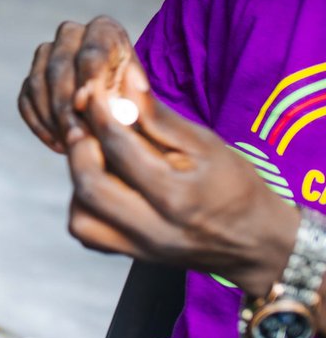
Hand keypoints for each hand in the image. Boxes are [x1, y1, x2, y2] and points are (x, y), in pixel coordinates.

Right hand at [19, 16, 142, 152]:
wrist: (127, 117)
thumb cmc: (144, 110)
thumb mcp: (152, 107)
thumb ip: (142, 103)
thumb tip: (130, 95)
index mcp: (105, 30)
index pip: (92, 50)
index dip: (87, 77)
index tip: (86, 104)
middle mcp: (72, 35)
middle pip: (58, 66)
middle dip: (65, 104)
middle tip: (76, 135)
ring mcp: (47, 55)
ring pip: (37, 82)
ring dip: (51, 117)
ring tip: (71, 144)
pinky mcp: (32, 79)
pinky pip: (25, 100)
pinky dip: (39, 124)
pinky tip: (59, 145)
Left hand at [66, 74, 298, 297]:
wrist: (259, 244)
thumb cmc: (236, 187)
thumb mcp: (207, 145)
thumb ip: (160, 117)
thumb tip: (124, 81)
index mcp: (177, 197)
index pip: (120, 150)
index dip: (99, 114)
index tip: (91, 91)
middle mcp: (154, 229)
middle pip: (91, 187)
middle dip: (79, 148)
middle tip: (83, 123)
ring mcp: (141, 248)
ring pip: (81, 217)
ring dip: (78, 179)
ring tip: (93, 155)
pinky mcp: (132, 256)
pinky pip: (88, 233)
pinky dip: (82, 205)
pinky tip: (99, 182)